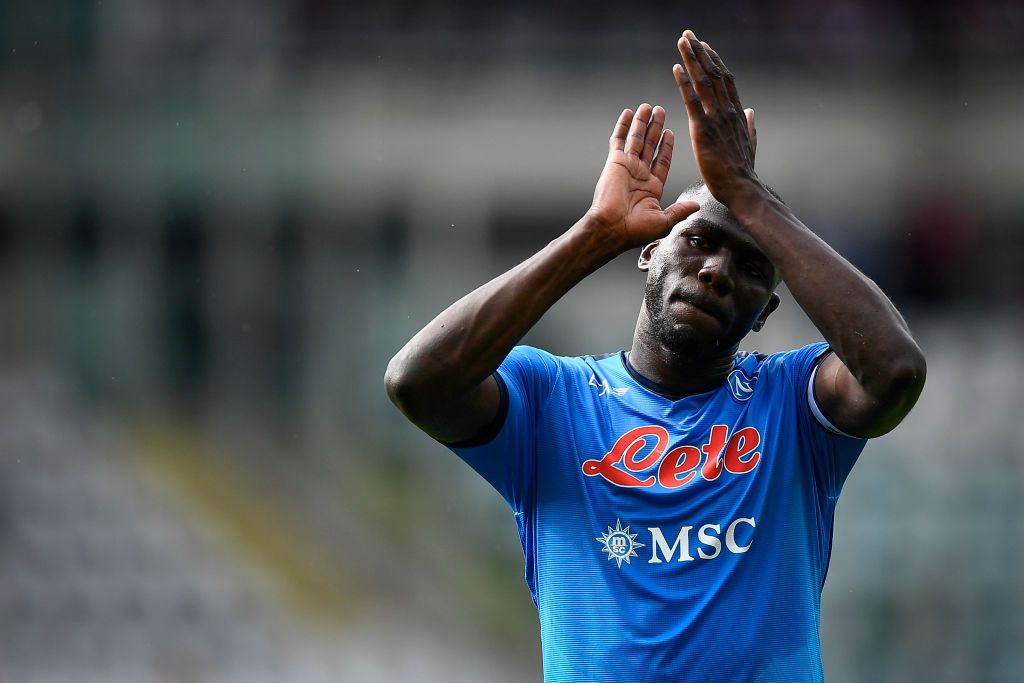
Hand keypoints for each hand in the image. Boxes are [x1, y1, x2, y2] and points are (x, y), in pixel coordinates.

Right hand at [587, 103, 698, 250]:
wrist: (612, 228)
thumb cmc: (636, 230)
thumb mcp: (664, 221)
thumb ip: (680, 210)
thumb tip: (696, 206)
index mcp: (652, 187)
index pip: (662, 160)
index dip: (666, 146)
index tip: (670, 132)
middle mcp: (639, 174)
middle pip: (650, 145)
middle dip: (655, 128)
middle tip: (660, 110)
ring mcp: (627, 166)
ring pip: (636, 139)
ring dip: (642, 122)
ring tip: (648, 107)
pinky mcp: (615, 162)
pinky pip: (618, 140)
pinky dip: (623, 126)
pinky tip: (627, 113)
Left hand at [674, 30, 758, 204]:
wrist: (742, 188)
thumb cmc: (743, 171)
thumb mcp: (750, 143)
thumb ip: (750, 126)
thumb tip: (750, 111)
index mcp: (737, 113)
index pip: (726, 80)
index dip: (715, 61)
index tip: (706, 47)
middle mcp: (728, 110)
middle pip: (714, 74)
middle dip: (700, 52)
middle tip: (689, 34)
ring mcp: (716, 118)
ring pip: (704, 82)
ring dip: (692, 59)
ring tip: (683, 41)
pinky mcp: (704, 130)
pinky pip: (692, 101)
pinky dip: (684, 83)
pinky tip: (676, 68)